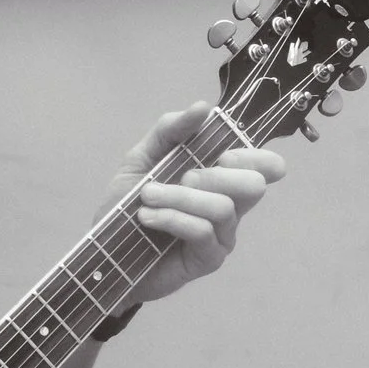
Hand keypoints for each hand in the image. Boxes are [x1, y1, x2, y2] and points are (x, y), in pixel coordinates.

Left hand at [102, 104, 285, 308]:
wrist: (104, 251)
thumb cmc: (127, 205)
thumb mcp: (141, 159)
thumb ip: (169, 130)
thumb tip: (203, 108)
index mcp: (221, 179)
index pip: (264, 166)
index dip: (255, 157)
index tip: (223, 156)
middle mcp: (230, 207)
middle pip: (253, 186)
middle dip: (215, 175)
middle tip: (182, 176)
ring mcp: (222, 236)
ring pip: (222, 208)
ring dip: (180, 197)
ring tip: (147, 197)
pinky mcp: (208, 260)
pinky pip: (202, 232)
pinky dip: (172, 218)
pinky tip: (147, 217)